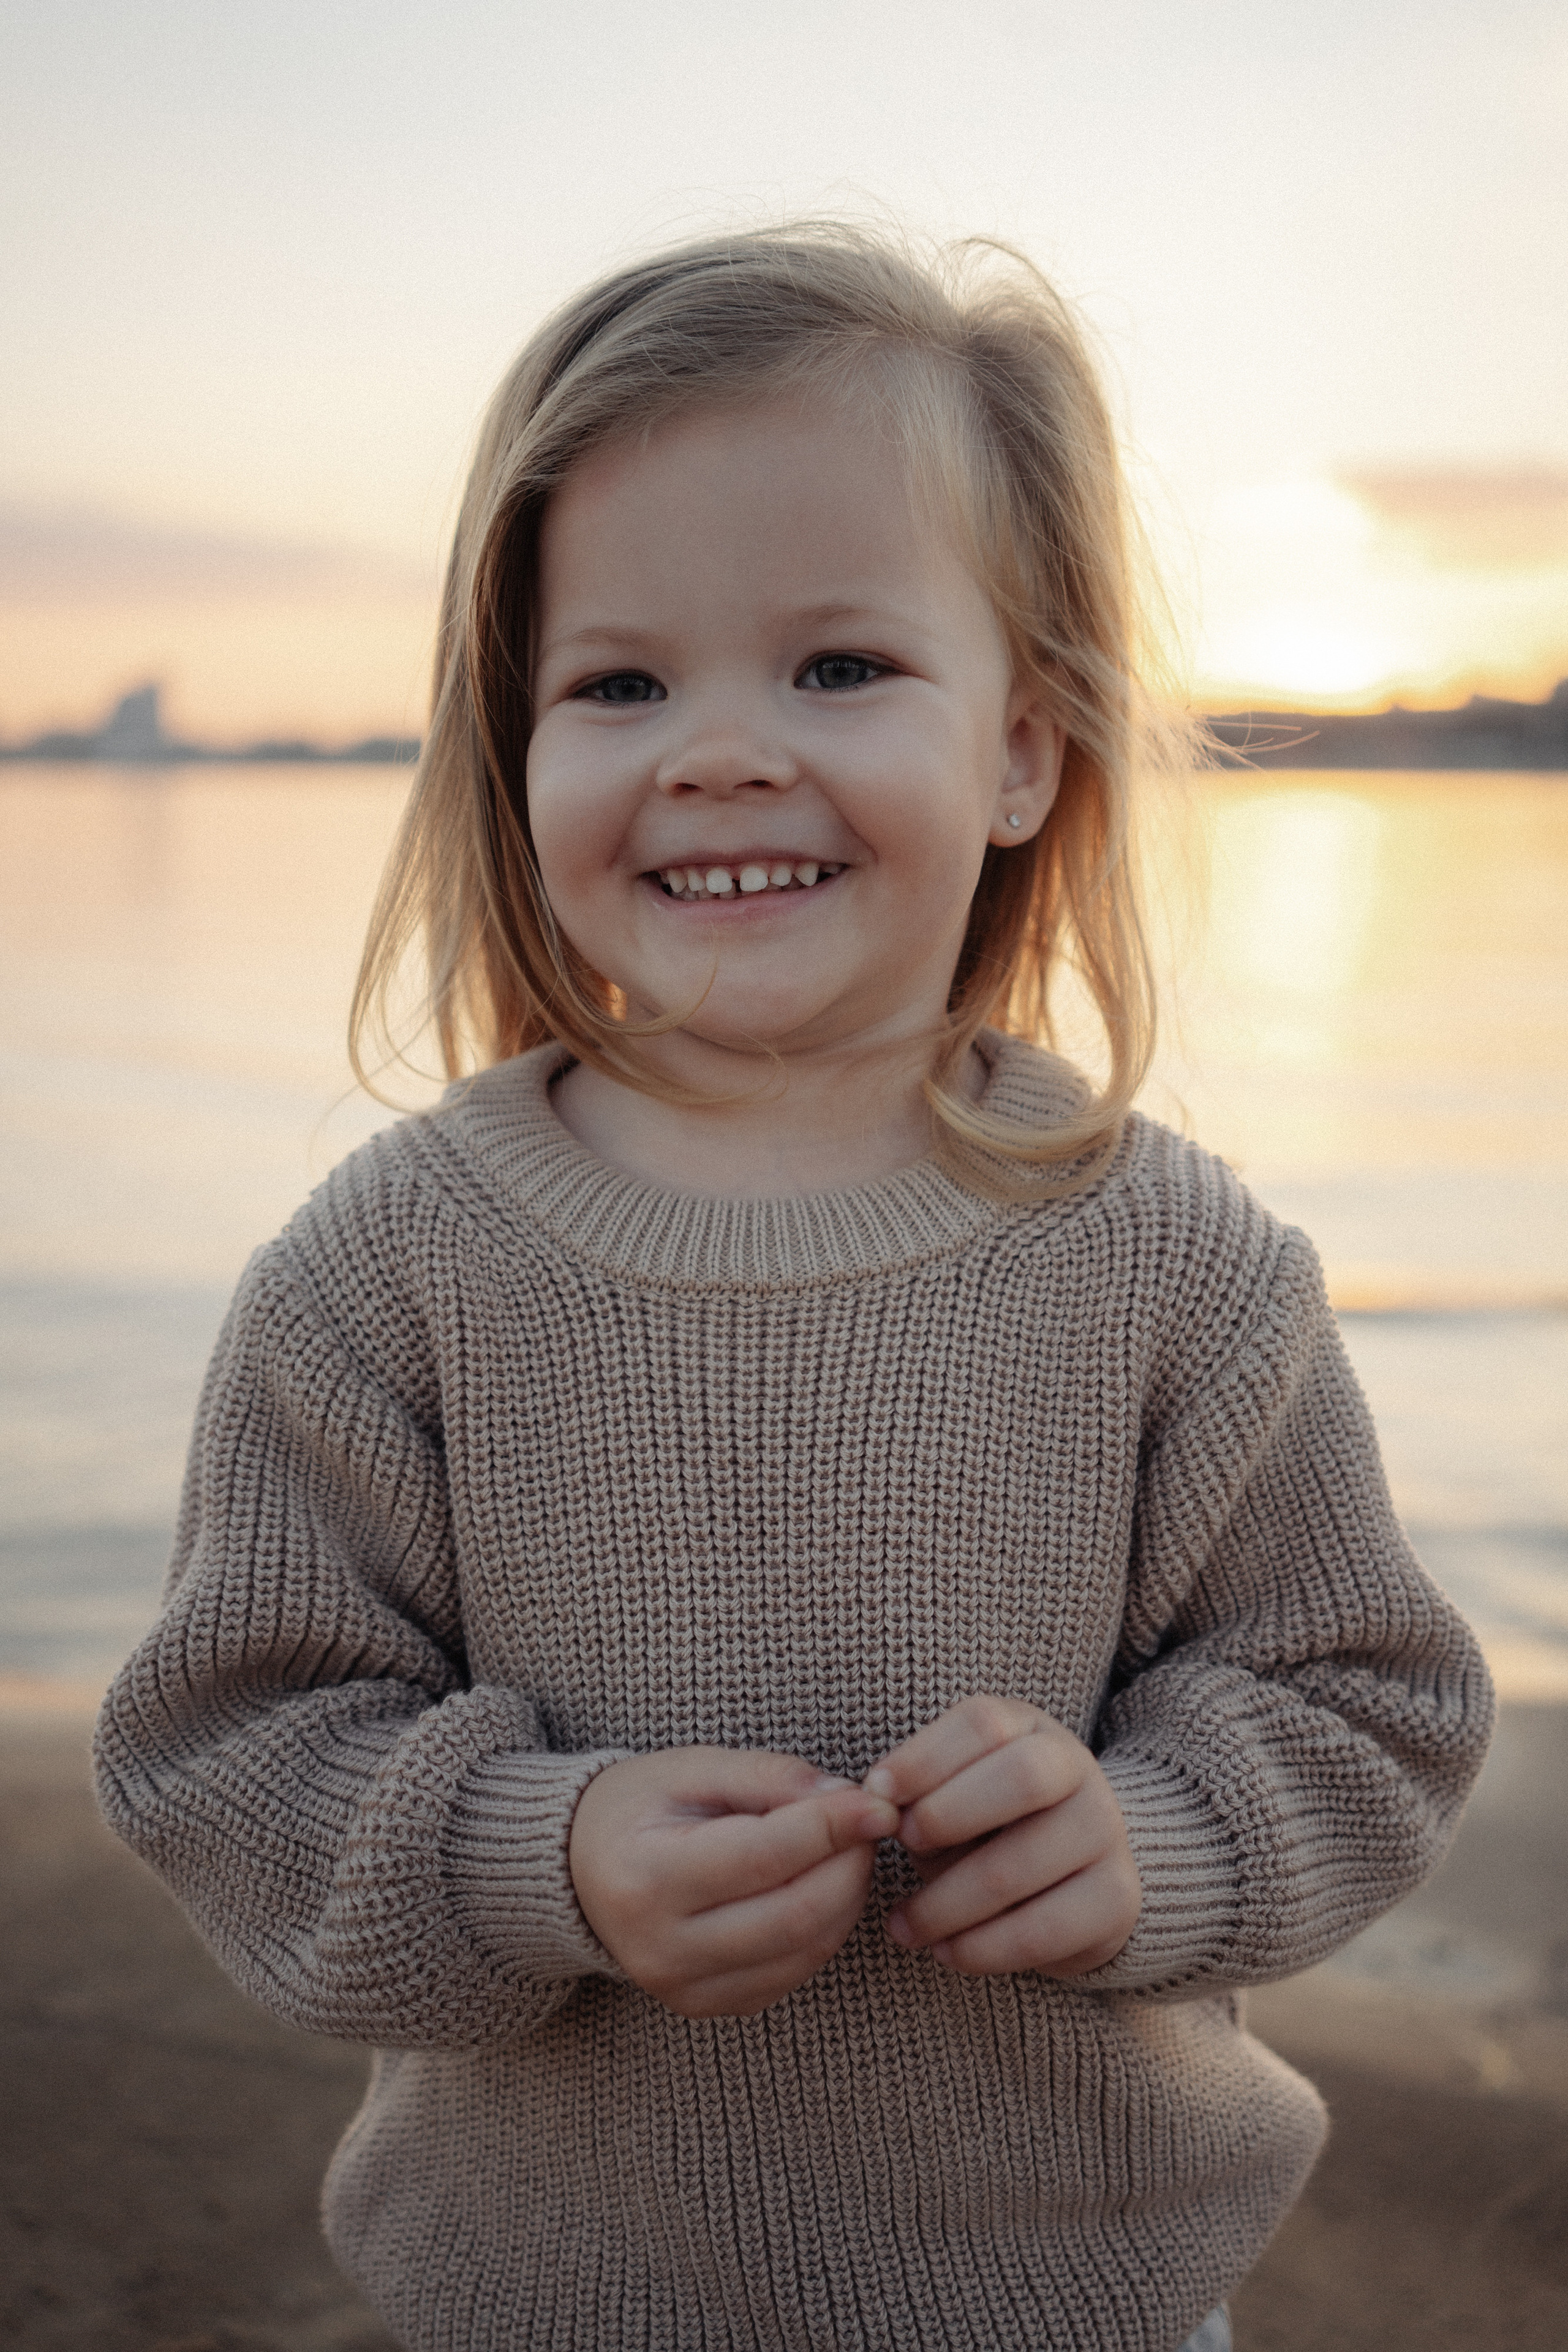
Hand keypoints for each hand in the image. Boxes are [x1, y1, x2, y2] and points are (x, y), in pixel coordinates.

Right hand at [569, 1747, 899, 2017]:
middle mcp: (660, 1949)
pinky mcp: (708, 2007)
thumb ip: (769, 1777)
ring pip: (804, 1951)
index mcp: (646, 1878)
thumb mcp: (692, 1768)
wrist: (581, 1869)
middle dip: (850, 1866)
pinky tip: (820, 1887)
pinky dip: (824, 1929)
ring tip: (846, 1849)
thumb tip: (848, 1800)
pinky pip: (793, 1973)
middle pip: (794, 1915)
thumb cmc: (638, 1806)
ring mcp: (683, 1988)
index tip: (878, 1803)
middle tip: (868, 1823)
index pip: (763, 1857)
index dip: (832, 1829)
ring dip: (846, 1898)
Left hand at [866, 1695, 1140, 1976]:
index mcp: (1030, 1728)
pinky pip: (1042, 1931)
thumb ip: (920, 1796)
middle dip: (946, 1816)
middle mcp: (1078, 1769)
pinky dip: (981, 1948)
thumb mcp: (953, 1795)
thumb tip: (876, 1811)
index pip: (982, 1724)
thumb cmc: (988, 1825)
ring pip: (1020, 1867)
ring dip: (946, 1905)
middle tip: (901, 1849)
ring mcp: (1105, 1832)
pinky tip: (946, 1952)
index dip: (923, 1757)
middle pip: (1021, 1778)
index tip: (875, 1793)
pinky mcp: (1116, 1899)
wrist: (1073, 1875)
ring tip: (905, 1925)